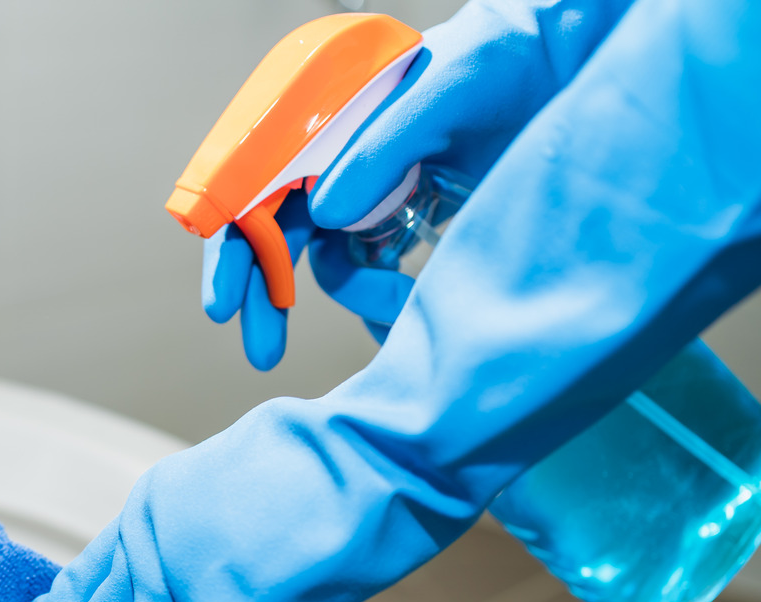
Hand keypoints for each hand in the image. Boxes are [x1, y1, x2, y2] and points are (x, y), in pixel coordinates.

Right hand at [206, 0, 634, 366]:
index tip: (225, 303)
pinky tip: (407, 316)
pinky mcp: (410, 216)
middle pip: (275, 230)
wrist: (578, 61)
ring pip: (329, 259)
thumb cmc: (512, 53)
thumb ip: (385, 145)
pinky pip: (376, 269)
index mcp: (327, 118)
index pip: (255, 184)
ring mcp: (374, 188)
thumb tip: (328, 212)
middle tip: (261, 348)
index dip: (235, 243)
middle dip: (263, 291)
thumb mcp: (452, 86)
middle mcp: (339, 155)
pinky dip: (383, 300)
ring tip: (397, 308)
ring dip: (353, 295)